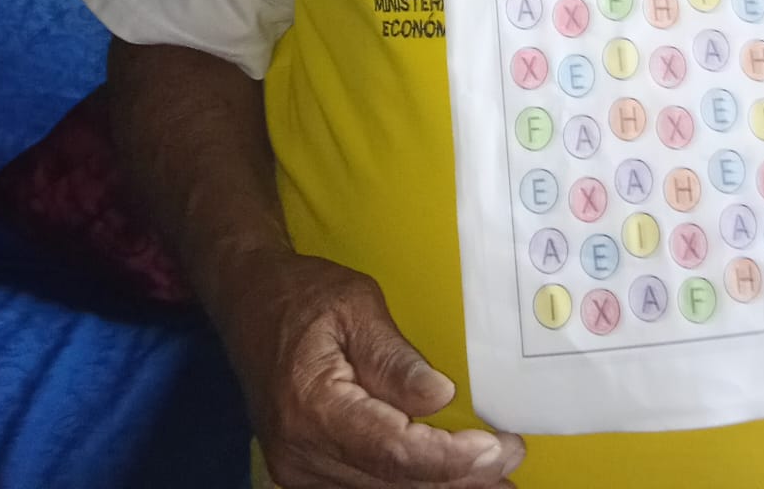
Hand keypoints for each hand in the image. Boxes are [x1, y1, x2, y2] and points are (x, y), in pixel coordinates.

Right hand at [217, 250, 525, 488]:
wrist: (249, 303)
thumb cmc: (305, 294)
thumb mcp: (355, 304)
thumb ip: (393, 357)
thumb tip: (439, 398)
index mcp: (312, 405)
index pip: (391, 450)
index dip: (448, 457)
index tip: (499, 446)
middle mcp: (300, 452)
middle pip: (391, 482)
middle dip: (458, 478)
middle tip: (513, 461)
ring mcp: (297, 470)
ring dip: (440, 488)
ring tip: (495, 479)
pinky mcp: (305, 472)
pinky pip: (364, 488)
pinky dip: (410, 485)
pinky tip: (449, 480)